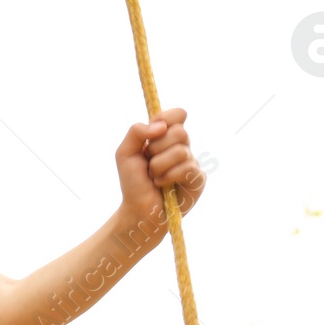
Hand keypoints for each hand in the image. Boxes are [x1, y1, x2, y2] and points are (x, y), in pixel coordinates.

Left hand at [116, 108, 205, 228]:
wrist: (138, 209)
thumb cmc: (133, 182)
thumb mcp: (125, 152)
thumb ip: (136, 132)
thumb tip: (160, 125)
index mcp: (166, 138)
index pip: (178, 114)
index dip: (167, 118)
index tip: (154, 131)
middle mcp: (182, 147)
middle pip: (179, 131)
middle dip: (157, 148)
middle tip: (149, 162)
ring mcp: (192, 163)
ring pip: (181, 151)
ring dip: (159, 166)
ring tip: (154, 177)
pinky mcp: (198, 179)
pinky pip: (187, 168)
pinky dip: (168, 177)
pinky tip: (162, 185)